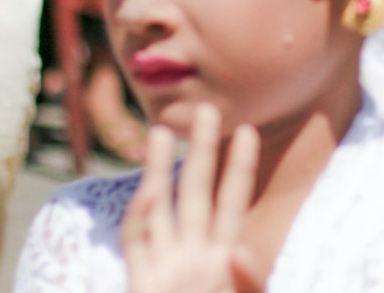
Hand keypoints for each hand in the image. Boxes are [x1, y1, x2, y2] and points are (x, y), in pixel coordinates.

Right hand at [123, 104, 258, 292]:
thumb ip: (246, 282)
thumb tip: (239, 253)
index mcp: (223, 258)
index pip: (233, 203)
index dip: (240, 167)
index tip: (247, 129)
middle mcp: (191, 256)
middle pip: (195, 193)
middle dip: (201, 152)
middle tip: (207, 109)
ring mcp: (164, 269)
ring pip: (159, 210)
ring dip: (158, 171)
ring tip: (161, 130)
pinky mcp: (141, 286)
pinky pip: (135, 246)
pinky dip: (138, 220)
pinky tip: (147, 193)